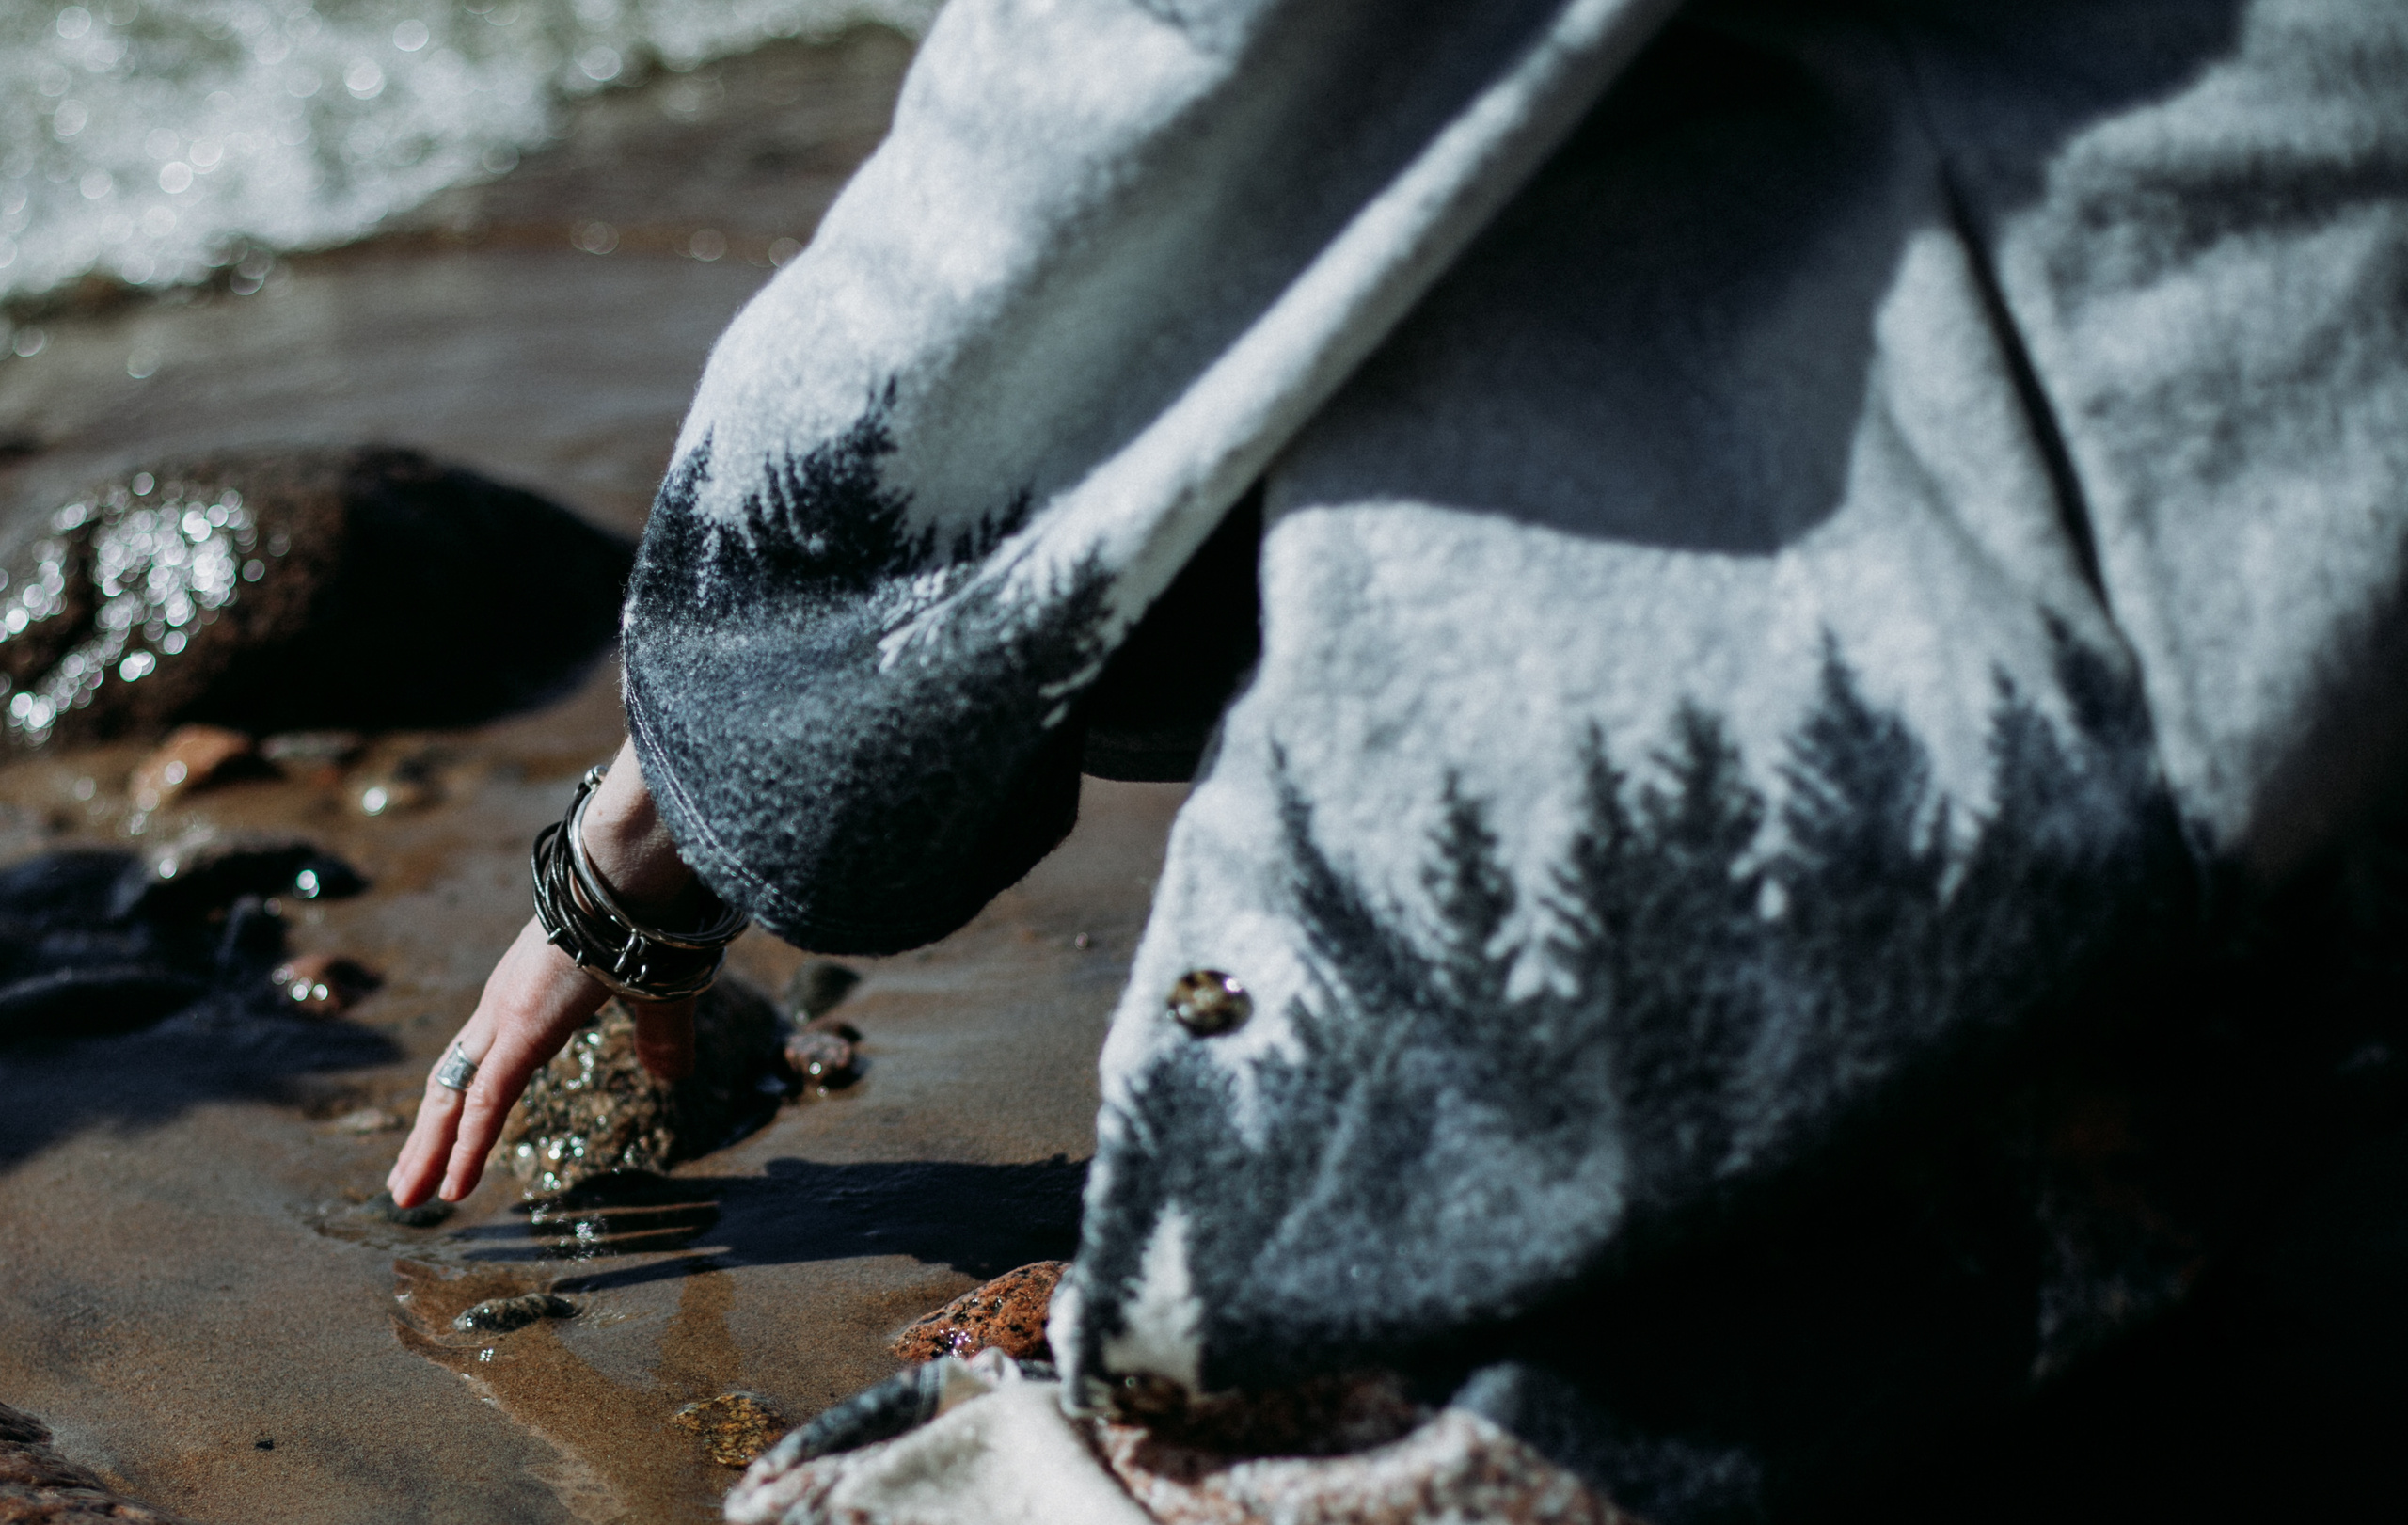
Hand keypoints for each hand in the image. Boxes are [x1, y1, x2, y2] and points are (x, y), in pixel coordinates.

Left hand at [387, 738, 704, 1207]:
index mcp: (528, 996)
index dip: (461, 1106)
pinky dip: (468, 1147)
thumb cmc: (651, 924)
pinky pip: (489, 1099)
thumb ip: (660, 1039)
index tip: (444, 1145)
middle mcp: (504, 1005)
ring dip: (429, 1151)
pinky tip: (454, 1188)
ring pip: (456, 1096)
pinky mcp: (522, 1027)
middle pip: (453, 1083)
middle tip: (407, 1185)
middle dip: (428, 1137)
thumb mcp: (657, 999)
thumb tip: (672, 1078)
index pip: (482, 1062)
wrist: (640, 873)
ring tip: (408, 1199)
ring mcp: (507, 1015)